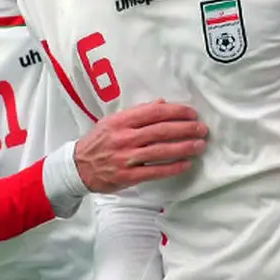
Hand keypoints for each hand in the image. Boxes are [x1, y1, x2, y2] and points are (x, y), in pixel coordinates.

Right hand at [75, 100, 206, 192]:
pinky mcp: (128, 176)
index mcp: (121, 121)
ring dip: (184, 147)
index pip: (154, 112)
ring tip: (200, 145)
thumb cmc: (99, 142)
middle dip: (185, 129)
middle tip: (202, 129)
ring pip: (160, 150)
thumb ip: (138, 113)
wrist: (77, 167)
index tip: (192, 113)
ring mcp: (126, 158)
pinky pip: (155, 171)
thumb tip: (162, 103)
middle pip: (161, 131)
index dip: (176, 112)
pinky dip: (172, 168)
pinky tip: (186, 164)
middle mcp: (124, 137)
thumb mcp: (113, 121)